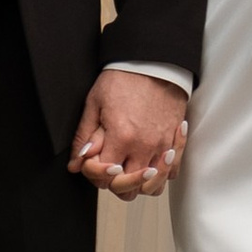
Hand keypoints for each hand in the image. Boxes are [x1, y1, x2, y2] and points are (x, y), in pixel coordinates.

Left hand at [71, 68, 188, 197]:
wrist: (154, 61)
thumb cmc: (123, 78)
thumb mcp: (95, 103)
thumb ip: (84, 137)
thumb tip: (75, 164)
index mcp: (121, 138)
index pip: (105, 178)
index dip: (96, 174)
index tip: (96, 162)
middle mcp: (144, 147)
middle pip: (128, 189)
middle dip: (115, 184)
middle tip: (112, 169)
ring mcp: (163, 146)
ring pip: (153, 187)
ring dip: (140, 184)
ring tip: (131, 170)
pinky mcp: (176, 141)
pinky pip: (172, 173)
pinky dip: (162, 174)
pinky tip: (151, 162)